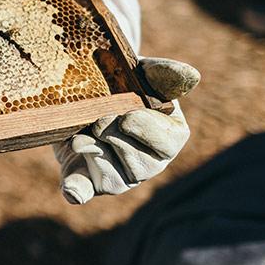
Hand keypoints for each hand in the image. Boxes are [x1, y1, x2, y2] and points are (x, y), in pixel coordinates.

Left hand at [54, 58, 199, 204]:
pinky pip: (84, 192)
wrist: (87, 91)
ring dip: (94, 152)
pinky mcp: (89, 180)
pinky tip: (72, 190)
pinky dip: (77, 191)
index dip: (142, 128)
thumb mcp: (144, 73)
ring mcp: (122, 178)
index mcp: (171, 138)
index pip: (166, 144)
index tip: (123, 114)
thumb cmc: (125, 83)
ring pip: (114, 179)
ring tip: (80, 134)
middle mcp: (150, 164)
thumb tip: (192, 76)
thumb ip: (167, 73)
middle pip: (138, 165)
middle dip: (114, 137)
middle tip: (97, 119)